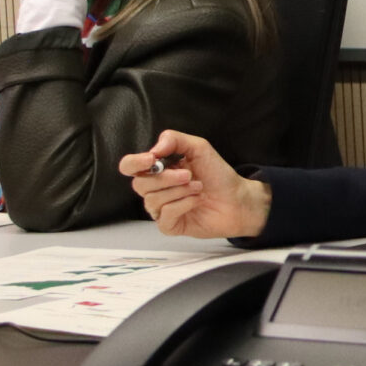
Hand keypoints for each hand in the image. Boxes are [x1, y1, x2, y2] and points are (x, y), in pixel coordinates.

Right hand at [118, 129, 269, 238]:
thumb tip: (154, 149)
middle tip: (188, 175)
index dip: (134, 163)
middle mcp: (155, 189)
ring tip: (198, 187)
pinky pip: (164, 215)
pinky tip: (196, 201)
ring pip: (152, 200)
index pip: (130, 166)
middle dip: (166, 178)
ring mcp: (161, 209)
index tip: (152, 159)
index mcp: (158, 169)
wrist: (236, 199)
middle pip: (140, 184)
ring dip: (179, 191)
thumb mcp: (198, 148)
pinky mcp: (170, 225)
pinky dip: (183, 205)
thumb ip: (174, 140)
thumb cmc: (217, 175)